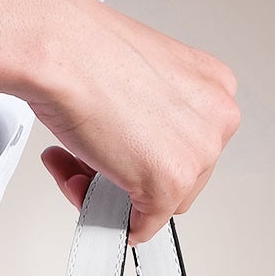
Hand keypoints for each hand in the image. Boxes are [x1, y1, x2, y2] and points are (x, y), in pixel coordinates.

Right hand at [30, 0, 240, 244]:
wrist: (59, 50)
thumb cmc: (85, 53)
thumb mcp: (139, 82)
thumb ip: (153, 119)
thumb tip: (138, 151)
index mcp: (213, 87)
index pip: (189, 145)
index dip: (147, 153)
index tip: (121, 149)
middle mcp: (215, 119)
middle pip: (180, 179)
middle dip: (131, 176)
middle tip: (91, 158)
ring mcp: (196, 154)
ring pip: (160, 204)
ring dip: (114, 192)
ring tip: (77, 164)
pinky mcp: (169, 185)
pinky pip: (143, 225)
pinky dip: (111, 218)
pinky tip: (80, 181)